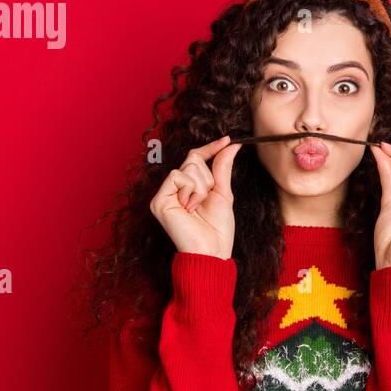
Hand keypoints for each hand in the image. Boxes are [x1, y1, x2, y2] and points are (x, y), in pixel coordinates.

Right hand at [149, 135, 242, 258]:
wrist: (212, 250)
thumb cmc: (218, 228)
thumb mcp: (223, 193)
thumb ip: (223, 168)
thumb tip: (232, 145)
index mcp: (188, 186)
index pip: (195, 158)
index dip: (210, 148)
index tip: (227, 139)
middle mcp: (174, 188)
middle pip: (193, 159)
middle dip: (208, 177)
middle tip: (206, 199)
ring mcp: (165, 193)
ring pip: (187, 167)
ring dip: (201, 187)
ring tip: (197, 207)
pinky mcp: (158, 200)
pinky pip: (177, 176)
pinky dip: (190, 190)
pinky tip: (189, 208)